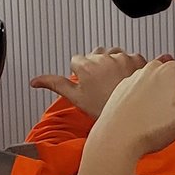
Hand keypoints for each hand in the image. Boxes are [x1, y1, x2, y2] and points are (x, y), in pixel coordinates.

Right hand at [31, 47, 148, 120]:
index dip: (82, 73)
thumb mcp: (76, 98)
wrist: (133, 120)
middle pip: (96, 54)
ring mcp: (123, 57)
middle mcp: (104, 57)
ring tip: (117, 84)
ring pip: (114, 54)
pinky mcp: (140, 59)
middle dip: (98, 66)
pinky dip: (131, 66)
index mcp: (86, 65)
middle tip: (103, 86)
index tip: (89, 84)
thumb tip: (34, 81)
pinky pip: (132, 57)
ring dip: (114, 63)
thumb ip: (54, 84)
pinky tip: (130, 81)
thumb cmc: (104, 110)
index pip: (78, 60)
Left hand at [78, 57, 174, 174]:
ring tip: (156, 123)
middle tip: (171, 122)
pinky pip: (146, 95)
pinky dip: (148, 107)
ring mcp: (137, 76)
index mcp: (171, 70)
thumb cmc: (147, 130)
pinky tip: (144, 120)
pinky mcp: (124, 87)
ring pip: (163, 92)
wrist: (114, 140)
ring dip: (166, 106)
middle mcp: (153, 68)